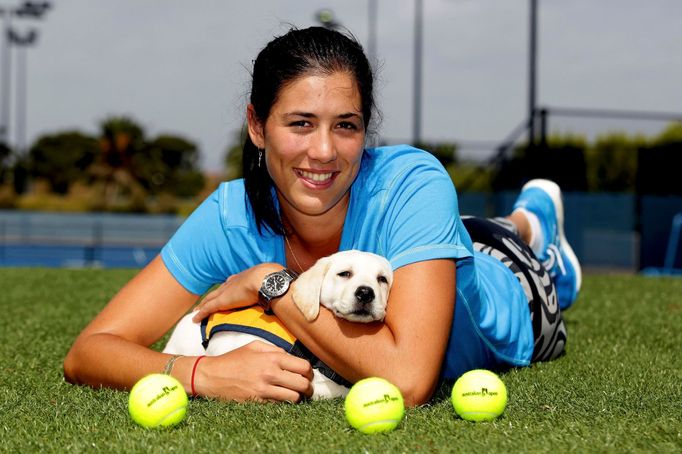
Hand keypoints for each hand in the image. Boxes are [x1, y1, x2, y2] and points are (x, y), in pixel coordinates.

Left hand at [192, 263, 281, 321]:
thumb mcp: (279, 280)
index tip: (228, 288)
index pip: (235, 281)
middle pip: (221, 289)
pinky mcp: (223, 301)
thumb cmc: (276, 280)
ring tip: (197, 310)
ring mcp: (228, 291)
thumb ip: (281, 287)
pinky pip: (208, 308)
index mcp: (248, 276)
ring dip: (204, 304)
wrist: (268, 281)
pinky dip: (201, 314)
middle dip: (214, 294)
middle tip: (207, 299)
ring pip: (211, 298)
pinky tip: (195, 319)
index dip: (230, 286)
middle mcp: (235, 282)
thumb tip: (293, 291)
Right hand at [194, 341, 313, 401]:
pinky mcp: (258, 402)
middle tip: (305, 387)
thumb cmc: (233, 360)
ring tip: (295, 394)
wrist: (211, 376)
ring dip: (297, 397)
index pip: (303, 367)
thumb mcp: (254, 346)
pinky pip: (280, 405)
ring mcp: (264, 390)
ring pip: (294, 398)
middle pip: (303, 384)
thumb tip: (291, 357)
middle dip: (308, 387)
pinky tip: (281, 398)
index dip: (309, 372)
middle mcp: (270, 374)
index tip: (307, 374)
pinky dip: (284, 403)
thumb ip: (275, 349)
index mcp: (272, 358)